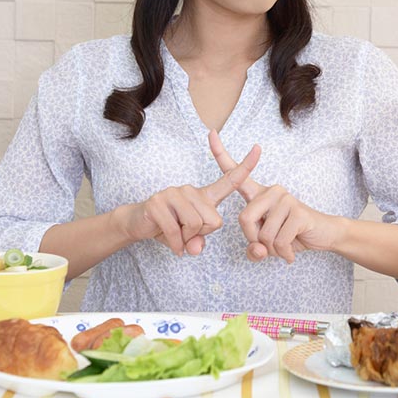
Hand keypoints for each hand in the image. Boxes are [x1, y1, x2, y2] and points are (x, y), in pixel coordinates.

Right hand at [115, 143, 260, 255]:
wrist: (138, 223)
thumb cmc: (170, 228)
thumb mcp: (190, 237)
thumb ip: (198, 242)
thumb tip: (194, 248)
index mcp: (205, 196)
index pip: (229, 180)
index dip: (245, 166)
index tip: (258, 148)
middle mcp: (192, 190)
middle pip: (213, 220)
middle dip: (201, 234)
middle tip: (185, 232)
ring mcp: (174, 193)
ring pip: (196, 225)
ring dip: (186, 238)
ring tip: (176, 234)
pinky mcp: (159, 202)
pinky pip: (176, 231)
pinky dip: (175, 243)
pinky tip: (172, 244)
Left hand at [208, 130, 340, 263]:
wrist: (324, 234)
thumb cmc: (291, 235)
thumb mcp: (268, 244)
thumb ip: (255, 248)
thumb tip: (257, 250)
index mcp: (259, 194)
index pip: (236, 172)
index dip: (221, 154)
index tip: (211, 133)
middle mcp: (271, 191)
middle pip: (244, 219)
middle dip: (254, 240)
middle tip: (268, 245)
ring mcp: (285, 198)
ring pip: (264, 234)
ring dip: (272, 249)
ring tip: (284, 246)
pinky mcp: (298, 211)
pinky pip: (279, 240)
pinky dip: (284, 253)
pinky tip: (291, 252)